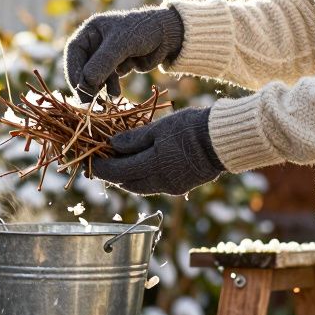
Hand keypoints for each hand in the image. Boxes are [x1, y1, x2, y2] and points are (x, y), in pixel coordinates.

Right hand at [64, 7, 183, 101]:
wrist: (168, 35)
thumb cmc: (143, 31)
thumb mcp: (121, 44)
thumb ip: (102, 63)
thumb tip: (84, 83)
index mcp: (91, 30)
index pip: (74, 51)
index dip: (73, 69)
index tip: (78, 86)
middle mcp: (95, 42)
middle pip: (82, 66)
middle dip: (86, 83)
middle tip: (88, 102)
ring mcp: (105, 55)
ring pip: (95, 75)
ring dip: (99, 88)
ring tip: (107, 98)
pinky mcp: (117, 66)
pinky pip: (108, 80)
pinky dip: (110, 88)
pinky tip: (116, 94)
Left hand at [91, 106, 223, 195]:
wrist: (223, 140)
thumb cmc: (191, 128)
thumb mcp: (160, 128)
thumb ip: (135, 138)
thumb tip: (113, 144)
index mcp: (152, 166)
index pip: (117, 171)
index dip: (102, 167)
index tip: (91, 160)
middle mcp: (160, 182)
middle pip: (128, 183)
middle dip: (113, 175)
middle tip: (103, 163)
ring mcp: (172, 187)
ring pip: (142, 186)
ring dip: (128, 177)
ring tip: (121, 164)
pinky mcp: (182, 186)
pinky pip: (156, 185)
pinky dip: (144, 177)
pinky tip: (143, 166)